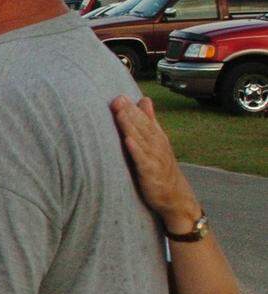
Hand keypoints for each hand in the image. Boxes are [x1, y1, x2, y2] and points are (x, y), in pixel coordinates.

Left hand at [110, 95, 201, 233]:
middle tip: (117, 100)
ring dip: (131, 126)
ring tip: (120, 114)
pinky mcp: (151, 174)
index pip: (144, 120)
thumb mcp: (157, 141)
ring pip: (142, 140)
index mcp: (157, 137)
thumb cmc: (161, 167)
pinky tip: (128, 141)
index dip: (132, 108)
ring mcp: (155, 159)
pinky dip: (136, 150)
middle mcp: (157, 145)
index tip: (119, 96)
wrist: (175, 197)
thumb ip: (150, 121)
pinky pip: (143, 160)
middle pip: (142, 126)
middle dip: (130, 113)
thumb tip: (145, 99)